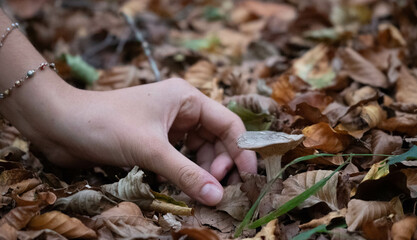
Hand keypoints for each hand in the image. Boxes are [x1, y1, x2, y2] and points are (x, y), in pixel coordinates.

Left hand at [27, 78, 256, 205]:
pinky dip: (187, 171)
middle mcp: (182, 110)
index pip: (228, 124)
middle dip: (222, 164)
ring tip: (204, 191)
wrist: (61, 124)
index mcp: (187, 99)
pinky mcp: (156, 140)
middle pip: (217, 139)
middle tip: (220, 190)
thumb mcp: (150, 149)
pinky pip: (182, 157)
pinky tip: (187, 185)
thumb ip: (185, 173)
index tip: (248, 177)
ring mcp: (169, 125)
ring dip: (204, 170)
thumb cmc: (106, 124)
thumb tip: (217, 197)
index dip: (242, 150)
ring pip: (200, 150)